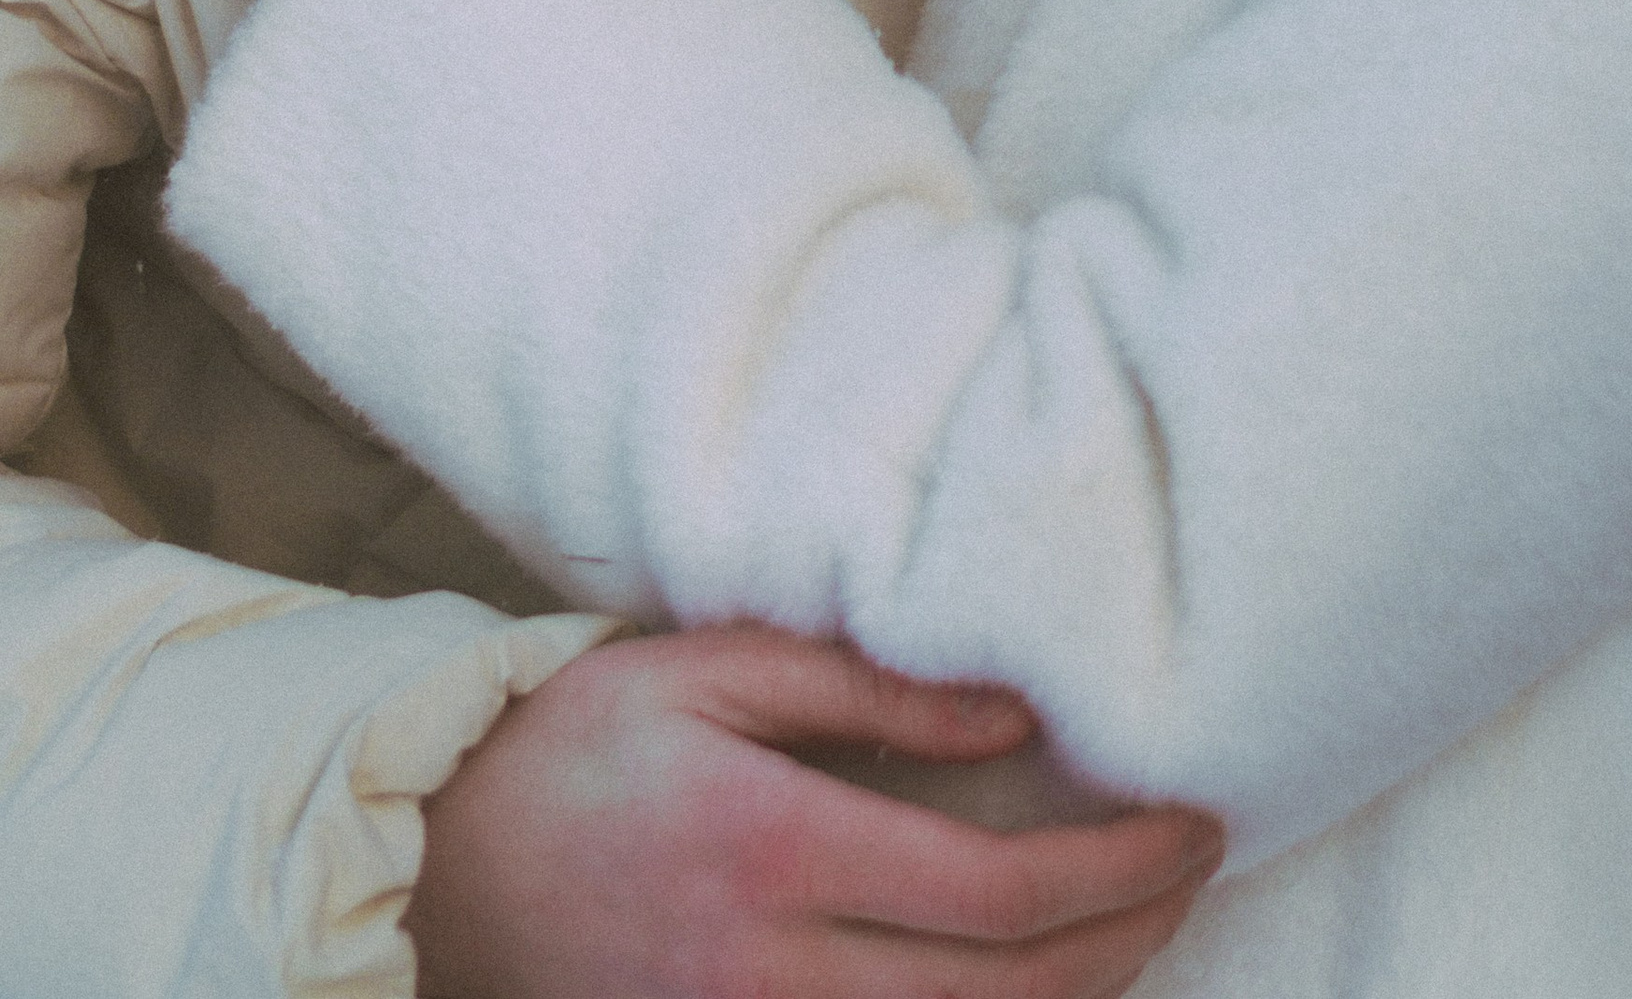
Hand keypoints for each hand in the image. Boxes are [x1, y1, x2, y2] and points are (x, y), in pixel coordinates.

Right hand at [406, 624, 1225, 998]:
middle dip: (1130, 938)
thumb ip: (868, 692)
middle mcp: (772, 973)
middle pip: (1009, 997)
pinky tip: (1033, 991)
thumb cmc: (582, 742)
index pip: (1000, 897)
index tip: (1194, 820)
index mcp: (775, 850)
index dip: (1122, 870)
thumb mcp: (713, 666)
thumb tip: (1016, 726)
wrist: (436, 869)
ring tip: (1140, 927)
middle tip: (1194, 871)